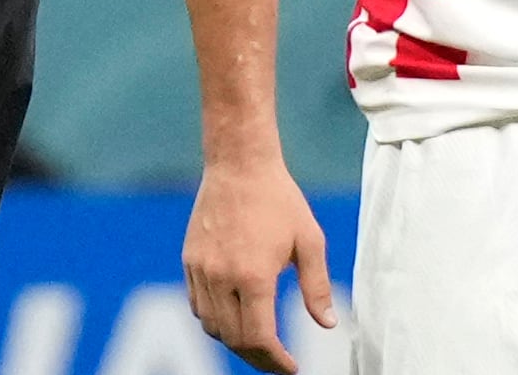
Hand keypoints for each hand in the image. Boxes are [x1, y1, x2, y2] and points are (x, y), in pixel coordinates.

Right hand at [183, 157, 336, 372]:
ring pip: (212, 326)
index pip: (259, 338)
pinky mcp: (190, 260)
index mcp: (254, 275)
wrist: (239, 164)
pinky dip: (215, 321)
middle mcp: (222, 277)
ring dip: (235, 342)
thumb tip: (327, 324)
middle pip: (234, 339)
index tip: (292, 368)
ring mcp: (201, 270)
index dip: (276, 361)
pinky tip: (235, 317)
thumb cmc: (279, 199)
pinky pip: (198, 306)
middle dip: (258, 358)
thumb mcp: (309, 240)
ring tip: (259, 343)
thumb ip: (316, 287)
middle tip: (278, 362)